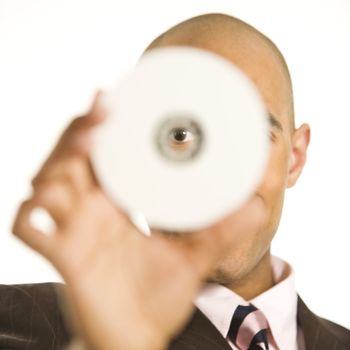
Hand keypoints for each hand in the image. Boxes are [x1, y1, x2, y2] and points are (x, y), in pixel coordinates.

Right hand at [12, 93, 264, 349]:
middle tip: (104, 108)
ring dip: (61, 158)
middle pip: (72, 158)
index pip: (105, 158)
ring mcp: (74, 233)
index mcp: (117, 206)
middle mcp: (91, 213)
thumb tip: (258, 204)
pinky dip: (31, 210)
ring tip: (89, 142)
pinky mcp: (63, 258)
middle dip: (82, 130)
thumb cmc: (158, 296)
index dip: (106, 129)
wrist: (139, 336)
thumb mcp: (194, 256)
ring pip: (48, 183)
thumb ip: (222, 230)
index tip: (119, 102)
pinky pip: (29, 229)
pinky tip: (48, 196)